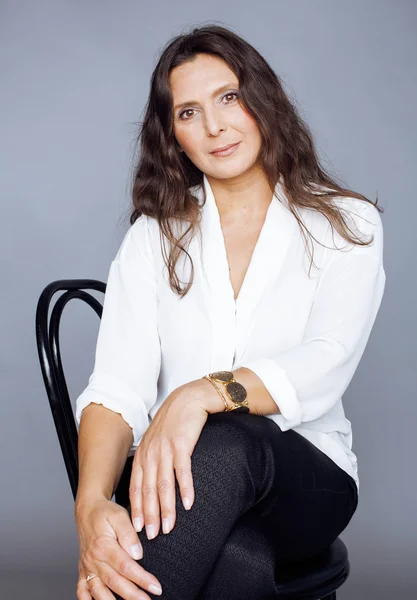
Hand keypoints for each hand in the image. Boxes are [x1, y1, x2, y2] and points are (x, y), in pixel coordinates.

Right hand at [75, 497, 162, 598]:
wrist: (87, 510)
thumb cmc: (105, 513)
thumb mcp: (119, 515)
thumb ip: (129, 534)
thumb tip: (138, 554)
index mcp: (103, 545)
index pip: (126, 567)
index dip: (142, 579)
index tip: (155, 587)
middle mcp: (93, 559)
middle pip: (115, 582)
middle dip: (133, 595)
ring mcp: (87, 567)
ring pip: (99, 591)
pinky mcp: (83, 570)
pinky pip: (82, 591)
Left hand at [129, 379, 215, 540]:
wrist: (188, 399)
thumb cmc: (174, 422)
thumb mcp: (157, 441)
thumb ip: (152, 460)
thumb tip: (150, 484)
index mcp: (143, 454)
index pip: (136, 486)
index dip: (136, 509)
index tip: (138, 529)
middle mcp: (151, 453)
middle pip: (148, 490)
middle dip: (150, 515)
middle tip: (152, 536)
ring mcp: (165, 449)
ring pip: (163, 485)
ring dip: (166, 508)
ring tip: (169, 527)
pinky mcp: (182, 444)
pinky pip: (182, 471)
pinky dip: (185, 489)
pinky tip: (188, 503)